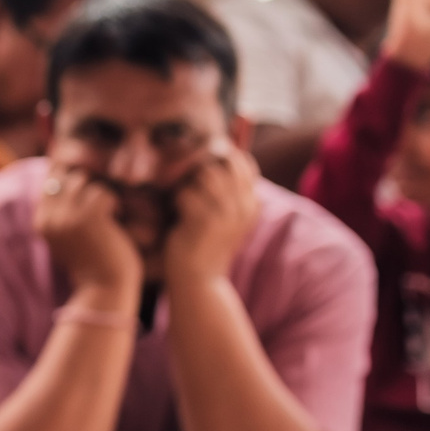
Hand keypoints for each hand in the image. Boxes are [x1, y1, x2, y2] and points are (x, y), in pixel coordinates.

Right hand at [35, 165, 142, 305]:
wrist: (105, 287)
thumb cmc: (92, 260)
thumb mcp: (67, 234)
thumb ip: (59, 209)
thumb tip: (59, 171)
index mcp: (41, 223)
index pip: (48, 183)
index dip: (65, 174)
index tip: (84, 185)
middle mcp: (49, 219)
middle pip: (63, 177)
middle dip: (84, 184)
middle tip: (99, 202)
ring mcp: (67, 218)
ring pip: (82, 182)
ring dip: (98, 193)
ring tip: (107, 211)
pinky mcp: (88, 219)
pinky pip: (101, 193)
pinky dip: (112, 202)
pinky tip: (116, 217)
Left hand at [163, 143, 261, 287]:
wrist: (199, 279)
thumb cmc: (205, 242)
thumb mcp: (224, 216)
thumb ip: (227, 189)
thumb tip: (221, 150)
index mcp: (252, 203)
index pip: (244, 163)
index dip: (221, 158)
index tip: (202, 167)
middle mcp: (244, 206)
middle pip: (224, 163)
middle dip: (201, 167)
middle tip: (188, 184)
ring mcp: (227, 214)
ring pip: (204, 175)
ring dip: (188, 185)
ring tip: (185, 203)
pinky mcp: (206, 222)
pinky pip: (186, 194)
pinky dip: (177, 201)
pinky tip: (179, 216)